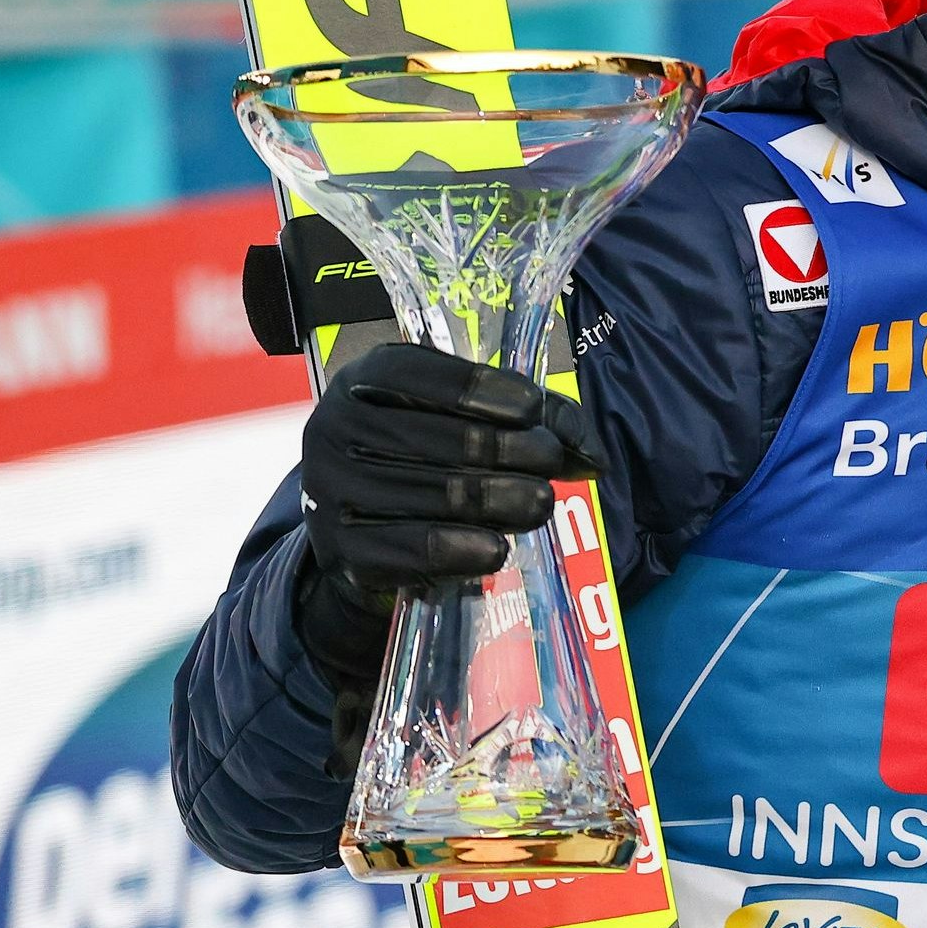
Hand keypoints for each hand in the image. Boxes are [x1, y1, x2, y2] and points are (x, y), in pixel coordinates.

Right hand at [292, 345, 597, 664]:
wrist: (362, 533)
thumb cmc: (424, 458)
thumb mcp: (465, 417)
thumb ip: (532, 418)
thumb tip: (592, 455)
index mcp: (367, 379)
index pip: (431, 377)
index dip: (493, 394)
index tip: (532, 413)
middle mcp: (338, 428)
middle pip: (450, 440)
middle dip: (517, 452)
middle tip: (551, 466)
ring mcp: (334, 490)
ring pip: (442, 494)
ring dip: (506, 501)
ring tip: (538, 505)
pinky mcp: (342, 550)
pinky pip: (417, 549)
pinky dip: (467, 549)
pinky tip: (497, 548)